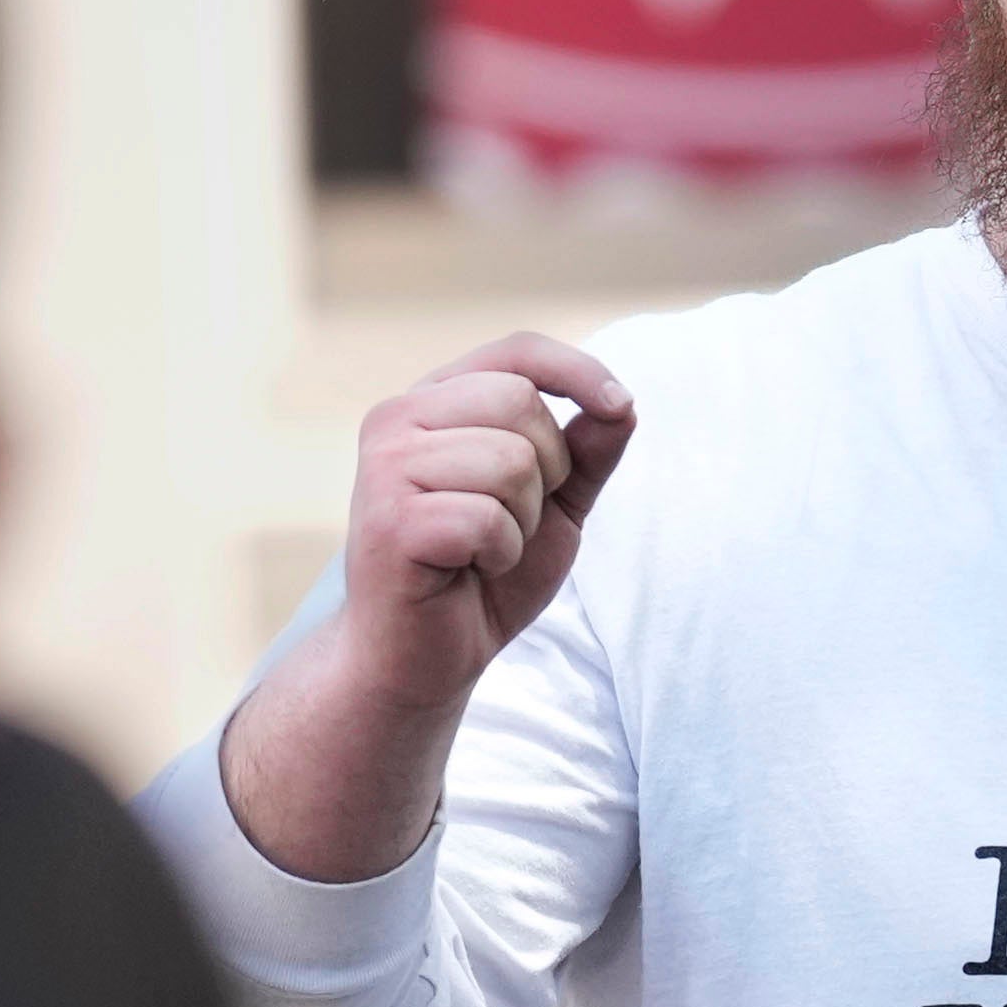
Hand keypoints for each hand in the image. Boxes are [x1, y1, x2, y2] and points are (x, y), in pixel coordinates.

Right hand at [214, 333, 637, 886]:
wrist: (427, 656)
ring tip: (485, 550)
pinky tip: (466, 571)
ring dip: (521, 522)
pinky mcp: (389, 520)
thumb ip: (586, 453)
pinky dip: (498, 555)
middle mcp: (398, 418)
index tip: (618, 405)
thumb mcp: (552, 506)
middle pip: (522, 404)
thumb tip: (622, 403)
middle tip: (510, 522)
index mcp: (434, 401)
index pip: (516, 350)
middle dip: (547, 473)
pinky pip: (487, 519)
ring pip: (511, 461)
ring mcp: (385, 466)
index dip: (577, 369)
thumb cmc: (483, 575)